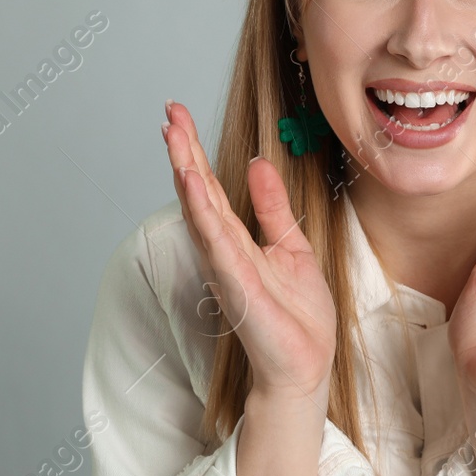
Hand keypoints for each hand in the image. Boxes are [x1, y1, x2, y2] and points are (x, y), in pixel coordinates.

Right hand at [163, 101, 337, 407]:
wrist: (307, 364)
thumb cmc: (297, 315)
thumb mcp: (290, 246)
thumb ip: (272, 208)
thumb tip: (256, 163)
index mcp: (236, 239)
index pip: (211, 186)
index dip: (194, 150)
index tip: (178, 114)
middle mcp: (223, 249)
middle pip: (198, 191)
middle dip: (182, 150)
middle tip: (168, 111)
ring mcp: (226, 266)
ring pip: (200, 210)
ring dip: (186, 172)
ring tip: (173, 136)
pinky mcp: (236, 284)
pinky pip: (216, 242)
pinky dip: (203, 212)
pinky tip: (193, 185)